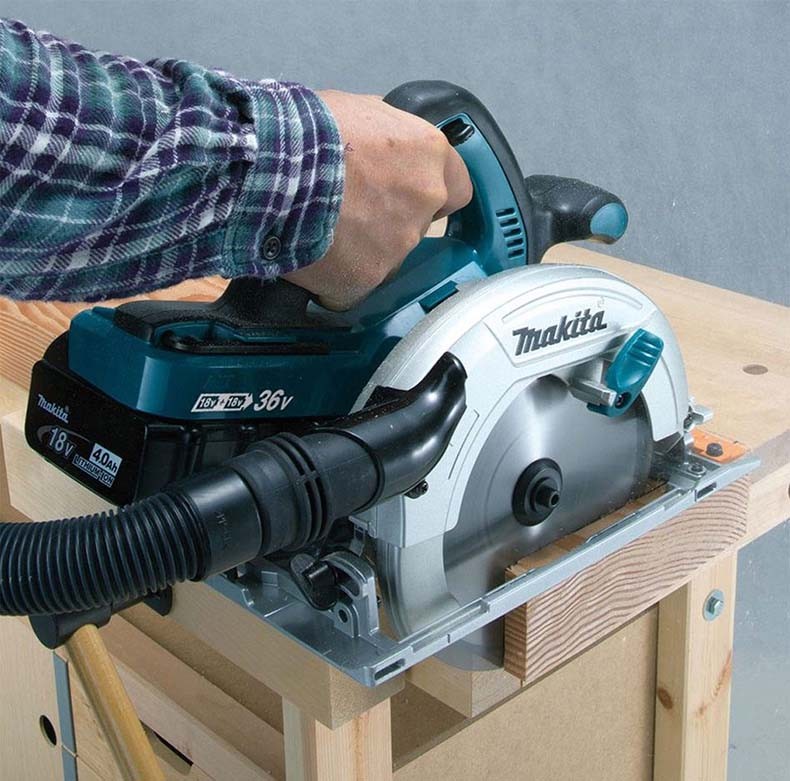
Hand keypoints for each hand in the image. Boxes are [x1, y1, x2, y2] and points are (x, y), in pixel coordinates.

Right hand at [285, 90, 472, 309]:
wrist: (267, 167)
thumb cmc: (304, 130)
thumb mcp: (355, 111)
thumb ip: (385, 138)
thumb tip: (384, 148)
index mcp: (428, 153)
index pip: (457, 187)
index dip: (430, 193)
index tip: (410, 196)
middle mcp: (424, 200)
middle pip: (417, 225)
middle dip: (388, 221)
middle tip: (349, 211)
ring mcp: (398, 244)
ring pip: (385, 258)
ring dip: (361, 251)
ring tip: (321, 232)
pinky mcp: (366, 278)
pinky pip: (353, 288)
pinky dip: (334, 280)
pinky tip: (310, 258)